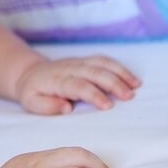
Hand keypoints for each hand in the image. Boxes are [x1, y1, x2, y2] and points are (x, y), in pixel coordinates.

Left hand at [15, 55, 140, 114]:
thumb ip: (46, 106)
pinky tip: (132, 79)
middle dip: (113, 83)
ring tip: (137, 86)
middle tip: (130, 96)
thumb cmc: (33, 92)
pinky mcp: (85, 61)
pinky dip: (119, 67)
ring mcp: (78, 62)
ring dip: (121, 73)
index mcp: (57, 80)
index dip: (94, 94)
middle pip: (94, 72)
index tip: (108, 106)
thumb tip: (66, 107)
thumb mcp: (31, 102)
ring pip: (101, 63)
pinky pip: (104, 60)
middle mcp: (69, 68)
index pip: (78, 86)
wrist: (30, 73)